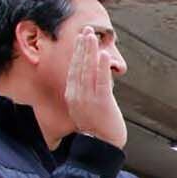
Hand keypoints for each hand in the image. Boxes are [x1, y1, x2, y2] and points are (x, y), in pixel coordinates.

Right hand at [65, 26, 125, 146]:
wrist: (100, 148)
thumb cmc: (96, 129)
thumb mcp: (85, 107)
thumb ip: (87, 92)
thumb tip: (94, 78)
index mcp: (72, 95)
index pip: (74, 69)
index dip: (77, 52)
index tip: (81, 38)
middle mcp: (77, 95)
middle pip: (78, 66)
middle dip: (82, 46)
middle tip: (86, 30)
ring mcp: (88, 99)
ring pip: (88, 70)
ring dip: (90, 52)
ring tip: (92, 36)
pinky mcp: (101, 103)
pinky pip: (101, 82)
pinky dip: (102, 67)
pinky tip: (103, 55)